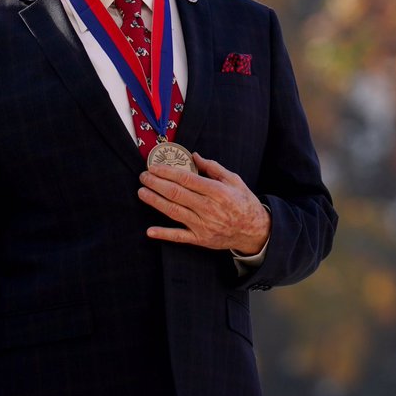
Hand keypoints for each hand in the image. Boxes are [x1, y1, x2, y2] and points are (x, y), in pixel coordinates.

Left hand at [138, 152, 270, 254]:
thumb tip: (194, 156)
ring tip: (142, 192)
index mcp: (217, 191)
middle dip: (156, 183)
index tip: (154, 167)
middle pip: (176, 193)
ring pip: (173, 211)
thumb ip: (213, 168)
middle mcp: (208, 208)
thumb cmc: (243, 202)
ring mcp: (203, 225)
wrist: (253, 231)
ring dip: (155, 201)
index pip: (186, 179)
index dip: (167, 172)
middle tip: (144, 176)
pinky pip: (179, 237)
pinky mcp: (200, 239)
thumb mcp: (234, 180)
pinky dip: (164, 234)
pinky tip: (149, 230)